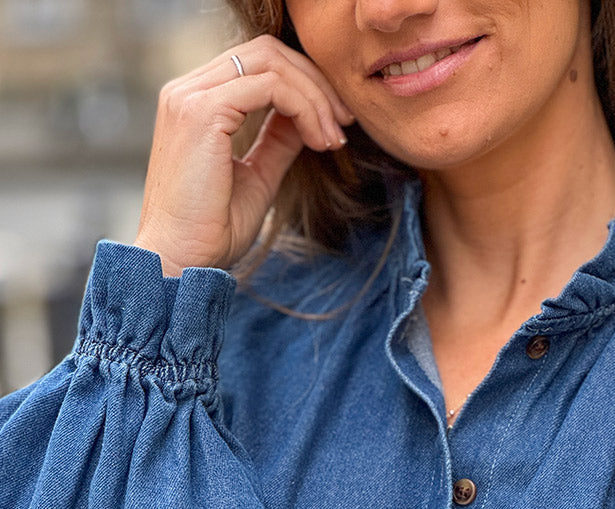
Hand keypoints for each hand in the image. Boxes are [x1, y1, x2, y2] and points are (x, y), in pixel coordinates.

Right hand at [134, 34, 354, 276]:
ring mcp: (190, 96)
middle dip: (315, 82)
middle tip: (345, 123)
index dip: (303, 84)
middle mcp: (186, 90)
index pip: (256, 64)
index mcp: (194, 102)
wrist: (181, 261)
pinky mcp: (202, 112)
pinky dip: (304, 108)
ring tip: (334, 139)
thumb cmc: (212, 231)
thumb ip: (277, 141)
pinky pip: (271, 87)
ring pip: (272, 64)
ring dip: (315, 97)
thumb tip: (306, 118)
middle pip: (266, 52)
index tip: (335, 124)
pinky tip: (319, 142)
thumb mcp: (256, 176)